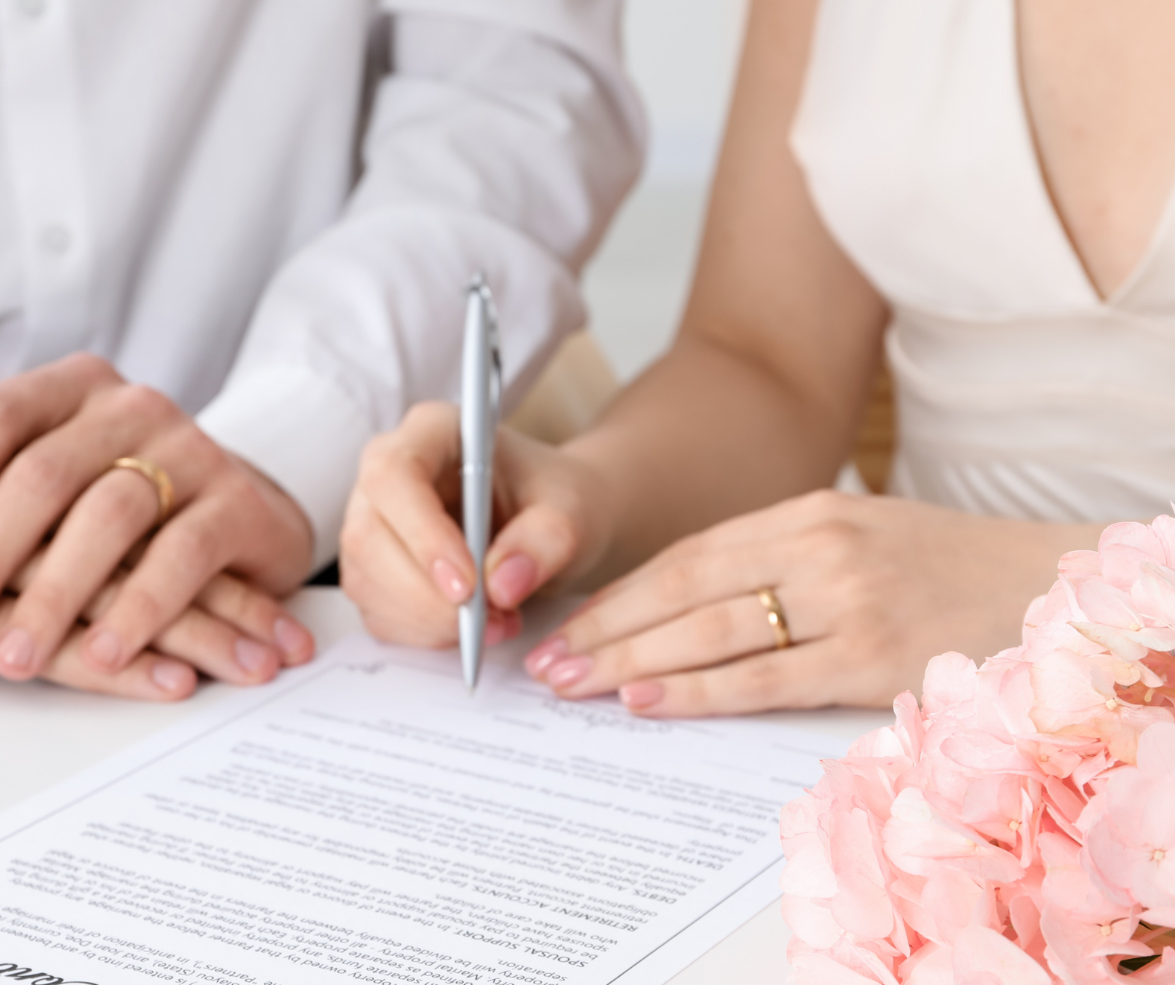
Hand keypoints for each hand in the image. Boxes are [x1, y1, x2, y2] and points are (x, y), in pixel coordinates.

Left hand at [0, 354, 315, 689]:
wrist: (245, 517)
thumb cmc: (130, 512)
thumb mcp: (57, 489)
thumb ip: (11, 495)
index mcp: (75, 387)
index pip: (2, 418)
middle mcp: (133, 408)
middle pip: (45, 474)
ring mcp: (192, 450)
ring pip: (111, 516)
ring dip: (56, 596)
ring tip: (21, 658)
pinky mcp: (240, 502)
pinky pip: (183, 552)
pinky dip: (140, 608)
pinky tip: (108, 654)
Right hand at [340, 402, 613, 646]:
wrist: (555, 521)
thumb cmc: (557, 498)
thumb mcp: (572, 510)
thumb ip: (545, 539)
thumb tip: (501, 585)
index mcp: (432, 431)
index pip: (396, 474)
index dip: (422, 534)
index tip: (468, 586)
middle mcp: (388, 473)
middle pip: (369, 536)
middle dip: (428, 595)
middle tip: (492, 620)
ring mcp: (374, 522)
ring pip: (367, 581)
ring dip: (431, 620)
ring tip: (499, 622)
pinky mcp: (375, 569)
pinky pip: (378, 612)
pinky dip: (426, 633)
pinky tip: (474, 627)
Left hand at [519, 491, 1095, 715]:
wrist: (1042, 585)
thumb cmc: (938, 566)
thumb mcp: (856, 535)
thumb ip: (779, 559)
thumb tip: (687, 605)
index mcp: (807, 512)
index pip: (690, 554)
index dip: (621, 591)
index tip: (570, 622)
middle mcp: (818, 546)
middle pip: (686, 589)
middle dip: (607, 627)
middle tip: (547, 661)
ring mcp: (846, 599)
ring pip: (713, 631)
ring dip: (634, 659)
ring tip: (576, 685)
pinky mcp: (873, 655)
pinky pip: (767, 677)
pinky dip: (701, 690)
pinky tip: (648, 700)